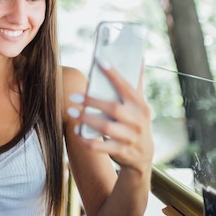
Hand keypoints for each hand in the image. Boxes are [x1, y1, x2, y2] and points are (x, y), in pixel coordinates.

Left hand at [68, 60, 152, 176]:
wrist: (144, 156)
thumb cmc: (136, 123)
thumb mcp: (139, 105)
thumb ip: (137, 84)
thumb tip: (139, 59)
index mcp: (140, 105)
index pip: (126, 86)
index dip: (113, 73)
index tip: (98, 60)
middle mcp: (138, 120)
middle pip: (113, 108)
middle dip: (92, 101)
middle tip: (73, 97)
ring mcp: (130, 137)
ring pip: (106, 127)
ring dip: (86, 119)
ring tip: (72, 112)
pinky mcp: (122, 151)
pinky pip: (101, 146)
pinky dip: (87, 140)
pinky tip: (77, 132)